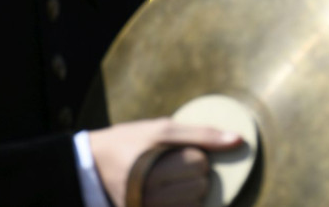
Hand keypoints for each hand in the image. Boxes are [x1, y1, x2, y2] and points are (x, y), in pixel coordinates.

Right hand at [88, 118, 242, 206]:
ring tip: (171, 184)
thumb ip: (201, 134)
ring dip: (191, 194)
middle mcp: (148, 195)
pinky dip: (183, 205)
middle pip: (200, 187)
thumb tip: (239, 140)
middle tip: (174, 168)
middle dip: (196, 176)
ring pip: (194, 205)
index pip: (200, 164)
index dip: (197, 155)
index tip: (180, 152)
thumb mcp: (160, 129)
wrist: (90, 168)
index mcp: (153, 167)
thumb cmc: (128, 142)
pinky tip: (171, 197)